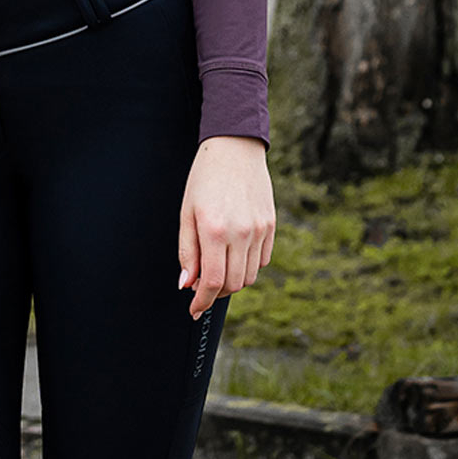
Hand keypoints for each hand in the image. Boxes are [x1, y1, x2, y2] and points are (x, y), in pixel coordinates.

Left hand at [177, 136, 275, 319]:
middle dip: (215, 293)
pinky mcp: (271, 226)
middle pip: (233, 284)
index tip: (194, 310)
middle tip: (202, 288)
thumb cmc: (204, 179)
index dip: (202, 301)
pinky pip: (261, 261)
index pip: (212, 282)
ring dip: (232, 281)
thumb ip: (187, 251)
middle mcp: (240, 233)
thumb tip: (187, 284)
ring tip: (218, 268)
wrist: (234, 149)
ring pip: (249, 276)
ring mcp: (259, 230)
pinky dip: (247, 266)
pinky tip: (234, 253)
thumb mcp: (186, 212)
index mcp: (214, 230)